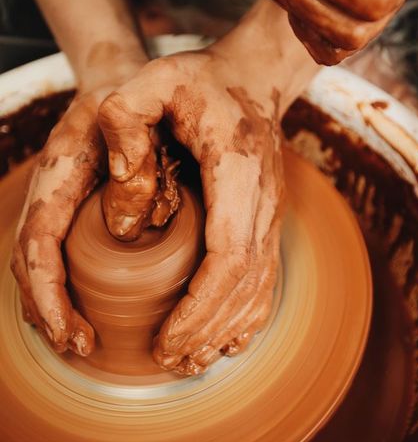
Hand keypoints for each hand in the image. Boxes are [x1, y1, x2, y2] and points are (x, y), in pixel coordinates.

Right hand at [10, 59, 146, 355]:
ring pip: (38, 264)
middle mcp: (51, 191)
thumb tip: (127, 225)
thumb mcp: (135, 111)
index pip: (39, 244)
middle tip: (80, 347)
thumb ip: (134, 152)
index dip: (50, 294)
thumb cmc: (131, 96)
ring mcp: (58, 201)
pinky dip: (62, 290)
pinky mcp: (72, 210)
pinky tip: (83, 313)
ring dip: (52, 307)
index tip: (75, 332)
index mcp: (59, 172)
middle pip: (30, 264)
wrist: (118, 78)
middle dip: (50, 312)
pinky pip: (56, 257)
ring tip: (78, 342)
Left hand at [97, 43, 285, 374]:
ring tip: (190, 362)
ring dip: (227, 331)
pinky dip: (248, 317)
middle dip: (207, 329)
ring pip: (260, 289)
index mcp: (237, 171)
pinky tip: (226, 342)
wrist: (252, 79)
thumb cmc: (200, 82)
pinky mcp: (267, 222)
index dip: (200, 306)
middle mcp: (263, 201)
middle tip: (168, 360)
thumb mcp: (152, 80)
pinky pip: (266, 281)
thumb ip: (125, 118)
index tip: (166, 338)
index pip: (228, 255)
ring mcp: (271, 215)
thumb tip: (122, 187)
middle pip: (245, 284)